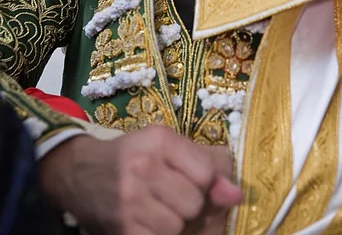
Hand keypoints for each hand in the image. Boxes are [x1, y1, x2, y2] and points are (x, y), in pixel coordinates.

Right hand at [39, 126, 241, 234]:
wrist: (79, 172)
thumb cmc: (131, 155)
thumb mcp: (166, 146)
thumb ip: (206, 163)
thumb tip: (237, 195)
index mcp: (159, 140)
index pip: (206, 171)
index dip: (206, 181)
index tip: (193, 179)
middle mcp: (144, 167)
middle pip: (195, 202)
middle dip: (190, 204)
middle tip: (172, 195)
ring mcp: (130, 201)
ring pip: (179, 226)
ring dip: (175, 223)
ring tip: (159, 209)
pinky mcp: (122, 229)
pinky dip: (160, 233)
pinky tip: (149, 222)